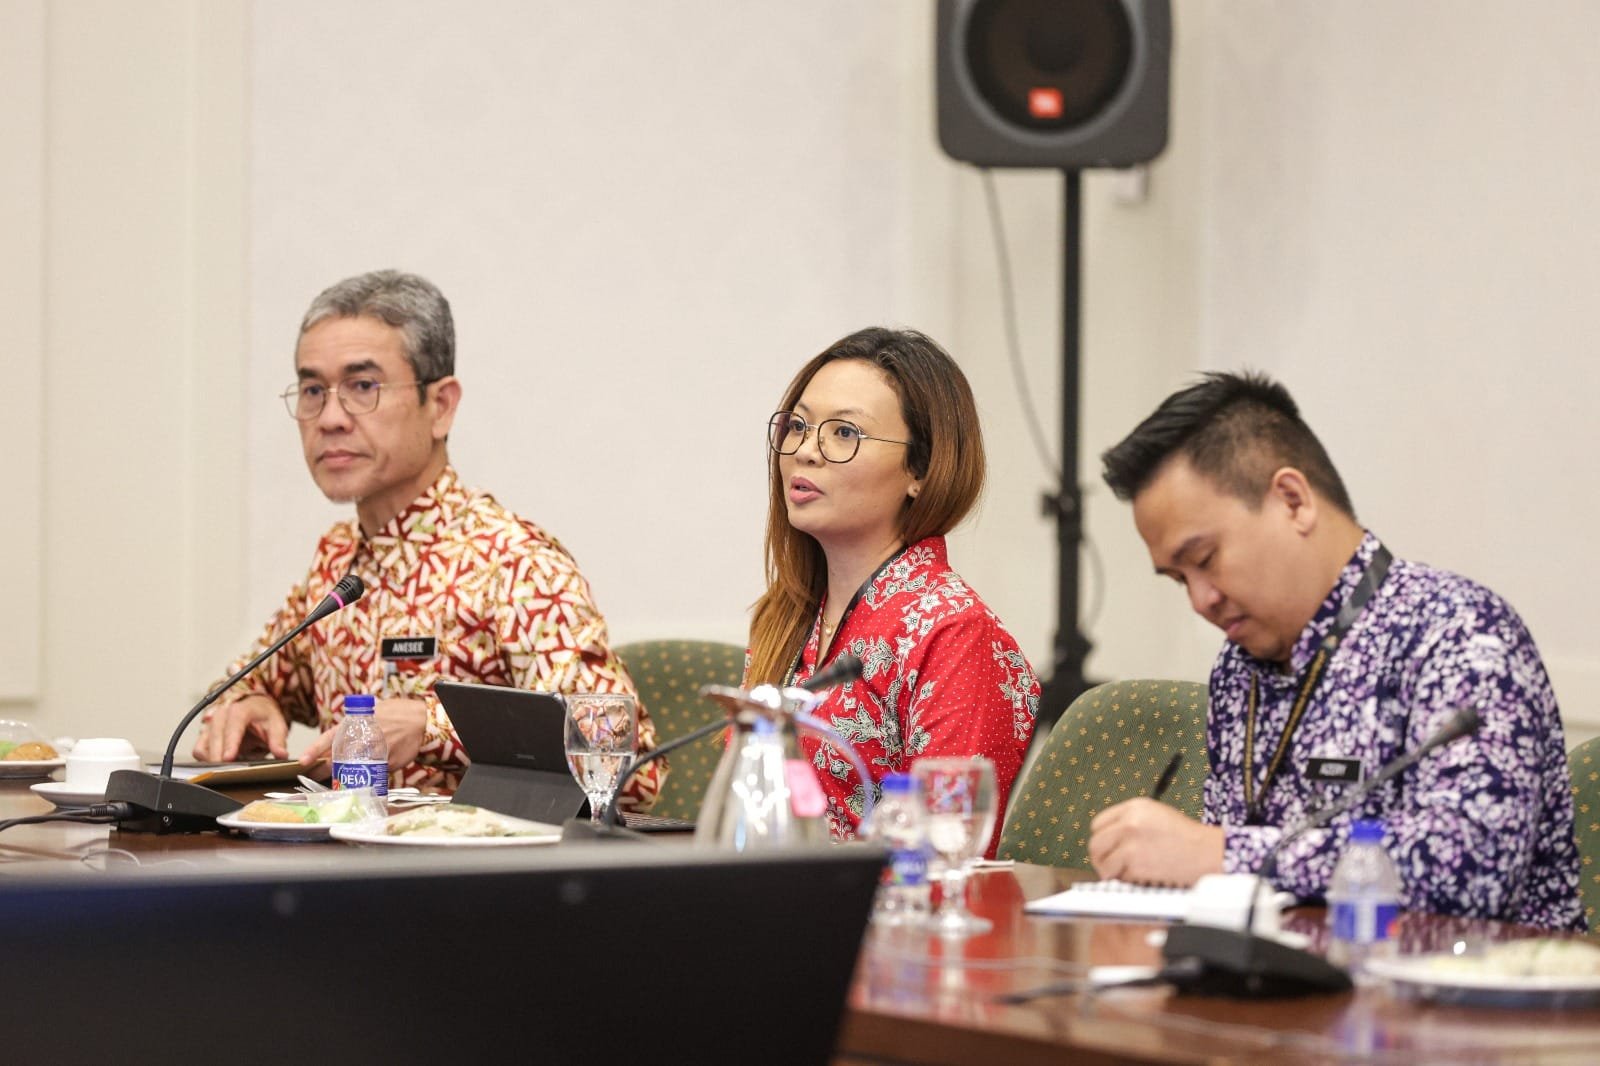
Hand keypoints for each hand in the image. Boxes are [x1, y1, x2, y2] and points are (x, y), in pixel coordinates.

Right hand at [193, 695, 288, 762]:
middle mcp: (220, 715)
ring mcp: (210, 724)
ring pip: (203, 747)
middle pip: (215, 740)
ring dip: (212, 760)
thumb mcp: (276, 725)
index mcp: (239, 710)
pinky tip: (220, 764)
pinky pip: (198, 750)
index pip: (233, 728)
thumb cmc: (263, 715)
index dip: (230, 744)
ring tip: (227, 769)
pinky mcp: (204, 734)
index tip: (229, 758)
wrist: (254, 706)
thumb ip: (278, 740)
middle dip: (220, 758)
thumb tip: (281, 754)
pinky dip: (206, 760)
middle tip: (229, 773)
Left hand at [298, 697, 428, 770]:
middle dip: (323, 771)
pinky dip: (368, 775)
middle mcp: (364, 740)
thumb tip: (340, 738)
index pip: (330, 738)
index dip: (314, 750)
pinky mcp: (387, 765)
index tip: (302, 761)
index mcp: (358, 724)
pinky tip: (366, 775)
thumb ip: (356, 725)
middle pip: (337, 760)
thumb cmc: (398, 714)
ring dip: (344, 776)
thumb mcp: (373, 712)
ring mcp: (375, 754)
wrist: (422, 722)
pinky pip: (372, 774)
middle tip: (314, 776)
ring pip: (353, 770)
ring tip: (339, 779)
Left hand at [1088, 798, 1224, 885]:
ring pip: (1103, 863)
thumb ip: (1130, 822)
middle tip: (1110, 867)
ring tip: (1127, 874)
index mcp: (1133, 807)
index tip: (1107, 850)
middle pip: (1095, 843)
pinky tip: (1141, 878)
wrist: (1206, 852)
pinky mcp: (1135, 864)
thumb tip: (1109, 839)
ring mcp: (1130, 844)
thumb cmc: (1186, 838)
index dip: (1102, 839)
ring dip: (1112, 873)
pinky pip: (1119, 877)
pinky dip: (1127, 882)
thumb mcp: (1156, 816)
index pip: (1098, 824)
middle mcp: (1129, 823)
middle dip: (1101, 858)